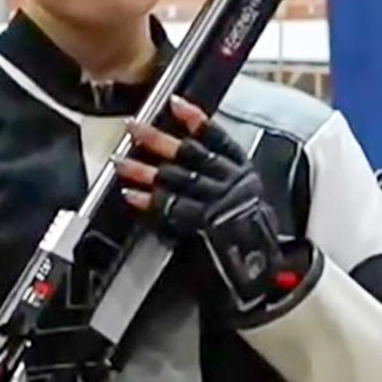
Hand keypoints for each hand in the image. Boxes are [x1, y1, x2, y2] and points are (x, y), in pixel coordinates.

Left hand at [117, 98, 321, 323]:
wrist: (261, 277)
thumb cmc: (246, 239)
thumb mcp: (241, 200)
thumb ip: (217, 178)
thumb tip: (179, 157)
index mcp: (243, 173)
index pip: (218, 139)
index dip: (195, 120)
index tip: (175, 103)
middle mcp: (233, 183)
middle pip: (191, 153)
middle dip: (159, 138)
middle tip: (134, 127)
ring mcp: (219, 203)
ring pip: (177, 178)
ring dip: (144, 169)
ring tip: (121, 160)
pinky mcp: (206, 225)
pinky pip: (171, 208)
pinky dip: (149, 200)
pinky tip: (131, 194)